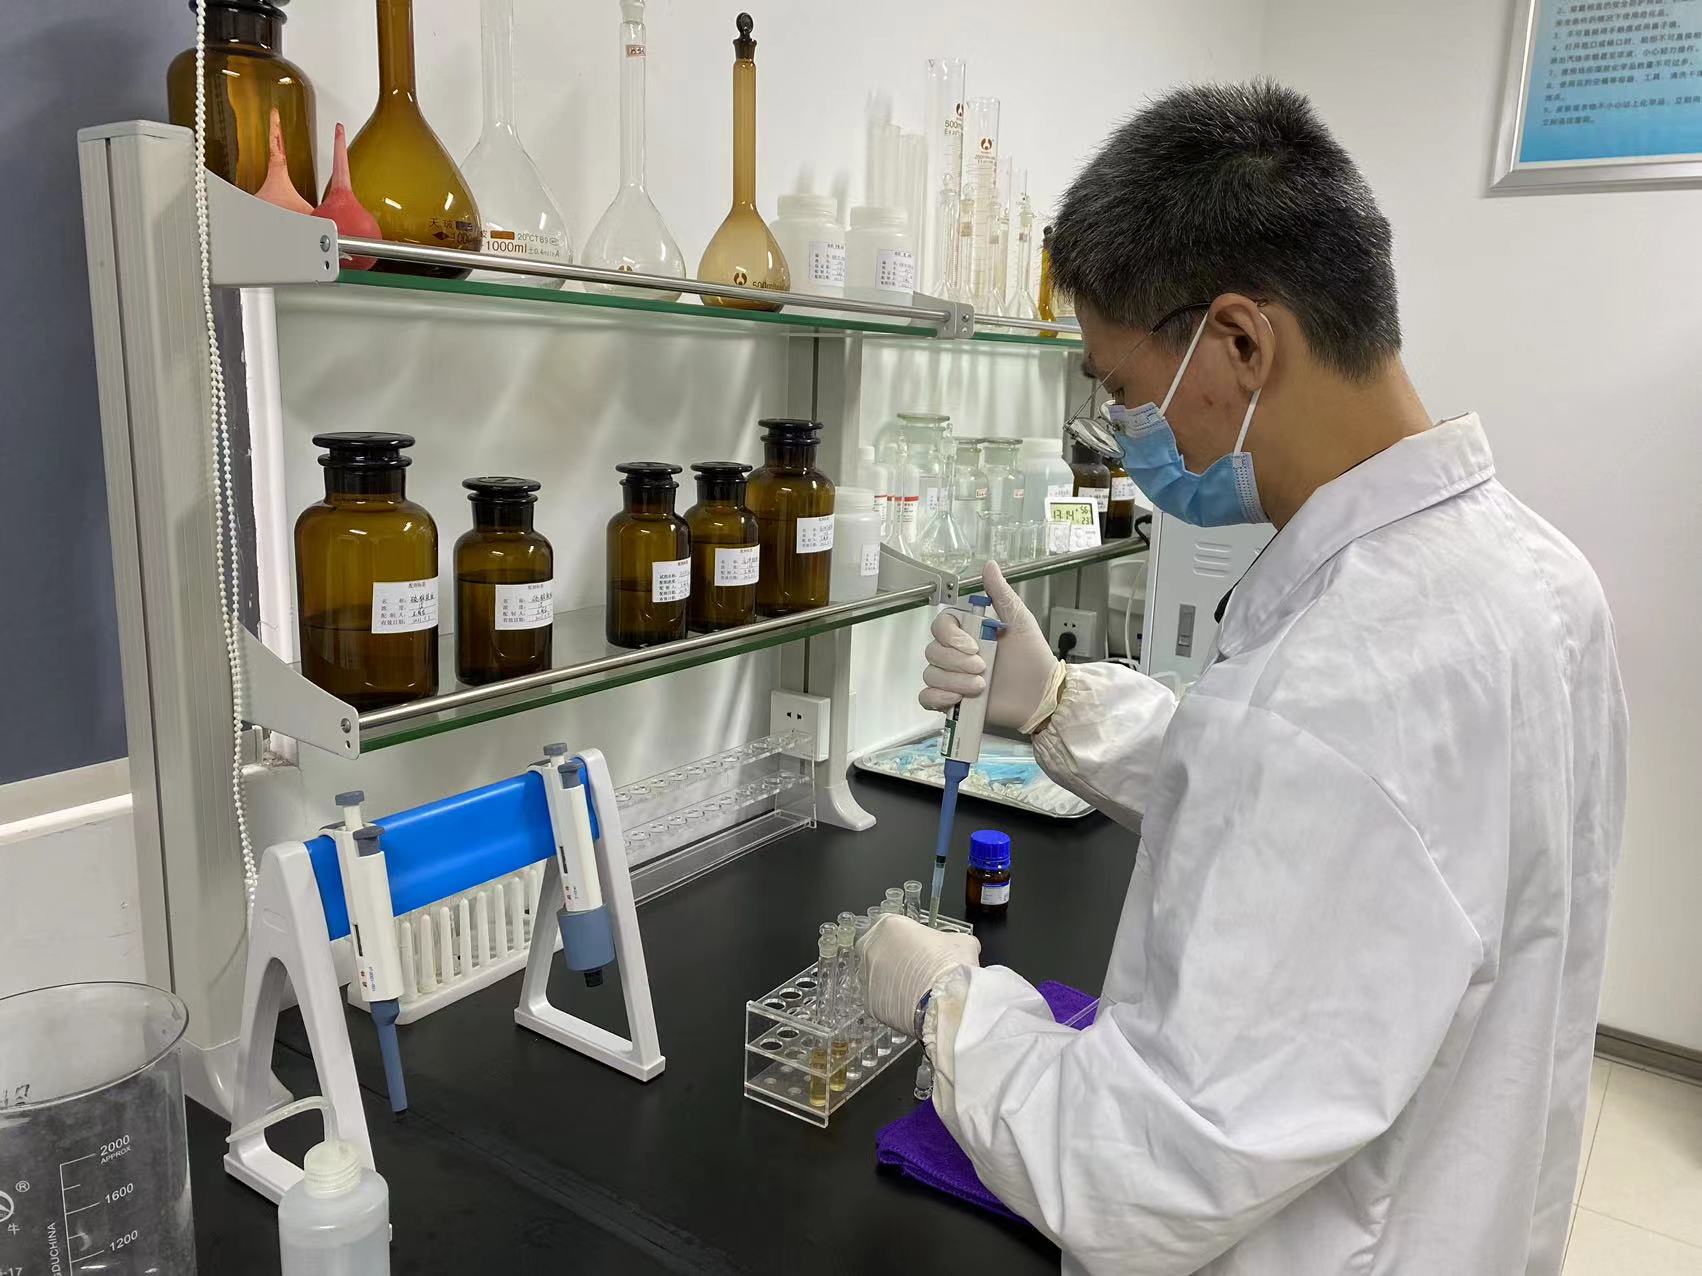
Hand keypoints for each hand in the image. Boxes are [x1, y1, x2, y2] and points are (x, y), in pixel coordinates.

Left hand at [857, 914, 981, 1032]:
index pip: (894, 927)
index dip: (908, 938)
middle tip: (917, 970)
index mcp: (889, 925)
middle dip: (895, 958)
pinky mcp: (869, 1003)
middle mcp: (871, 948)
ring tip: (916, 991)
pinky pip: (878, 1000)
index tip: (920, 948)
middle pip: (880, 950)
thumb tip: (955, 946)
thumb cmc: (950, 966)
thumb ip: (948, 939)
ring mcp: (866, 976)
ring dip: (891, 981)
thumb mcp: (960, 940)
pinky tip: (911, 1006)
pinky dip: (892, 1002)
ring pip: (877, 976)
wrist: (946, 1002)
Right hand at [919, 561, 1059, 731]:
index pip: (940, 626)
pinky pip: (927, 697)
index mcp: (968, 633)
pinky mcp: (951, 701)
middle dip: (957, 662)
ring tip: (980, 686)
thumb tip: (989, 566)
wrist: (1040, 695)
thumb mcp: (1019, 620)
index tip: (973, 646)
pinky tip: (957, 700)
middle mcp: (957, 654)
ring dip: (954, 681)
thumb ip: (1001, 594)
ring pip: (931, 674)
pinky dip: (938, 698)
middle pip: (932, 651)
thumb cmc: (1032, 658)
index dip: (951, 637)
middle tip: (983, 667)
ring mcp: (952, 678)